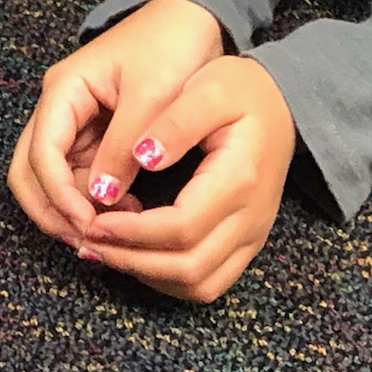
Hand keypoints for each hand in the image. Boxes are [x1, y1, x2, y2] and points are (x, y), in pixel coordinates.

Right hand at [10, 0, 224, 242]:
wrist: (192, 17)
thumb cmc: (171, 45)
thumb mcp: (151, 95)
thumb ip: (124, 146)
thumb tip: (101, 198)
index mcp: (64, 90)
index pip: (40, 153)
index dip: (58, 195)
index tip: (90, 225)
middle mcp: (60, 108)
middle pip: (30, 172)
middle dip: (53, 210)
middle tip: (91, 241)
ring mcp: (74, 122)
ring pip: (52, 179)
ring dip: (73, 210)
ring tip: (115, 232)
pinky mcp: (94, 134)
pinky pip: (78, 176)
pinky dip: (92, 201)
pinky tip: (126, 214)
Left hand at [76, 52, 296, 302]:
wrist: (284, 101)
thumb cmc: (243, 89)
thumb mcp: (209, 87)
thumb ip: (176, 122)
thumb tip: (142, 157)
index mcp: (240, 179)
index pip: (182, 228)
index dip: (134, 232)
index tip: (94, 218)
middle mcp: (251, 218)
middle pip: (189, 267)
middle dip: (132, 260)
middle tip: (87, 239)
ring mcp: (252, 236)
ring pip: (199, 284)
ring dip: (148, 274)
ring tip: (105, 249)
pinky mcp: (246, 242)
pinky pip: (208, 281)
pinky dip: (168, 277)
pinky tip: (136, 253)